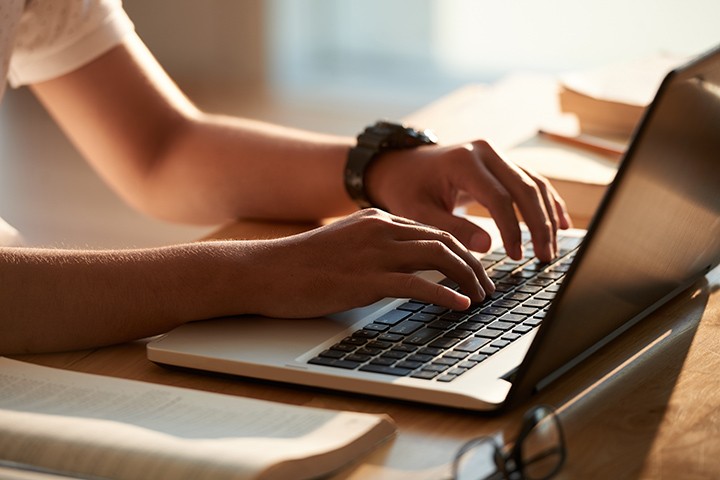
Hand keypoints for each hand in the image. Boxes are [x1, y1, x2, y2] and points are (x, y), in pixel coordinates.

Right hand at [237, 209, 493, 317]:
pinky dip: (445, 295)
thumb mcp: (344, 246)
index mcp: (377, 219)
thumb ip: (375, 249)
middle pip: (444, 240)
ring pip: (439, 257)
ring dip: (468, 277)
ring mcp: (374, 252)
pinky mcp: (366, 278)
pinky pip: (418, 285)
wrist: (265, 270)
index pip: (432, 230)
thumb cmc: (300, 265)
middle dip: (473, 264)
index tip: (475, 269)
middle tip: (488, 286)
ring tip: (481, 297)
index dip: (461, 250)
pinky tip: (460, 306)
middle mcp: (381, 229)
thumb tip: (404, 269)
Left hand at [365, 140, 571, 261]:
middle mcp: (485, 152)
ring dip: (548, 216)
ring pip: (534, 183)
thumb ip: (451, 228)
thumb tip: (488, 247)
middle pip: (524, 188)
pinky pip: (532, 181)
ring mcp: (496, 154)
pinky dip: (548, 202)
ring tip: (551, 247)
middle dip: (539, 224)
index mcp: (464, 162)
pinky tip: (562, 223)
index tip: (516, 255)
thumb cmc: (407, 190)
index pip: (499, 198)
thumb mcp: (418, 213)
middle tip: (545, 256)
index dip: (512, 229)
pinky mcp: (502, 163)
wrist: (402, 166)